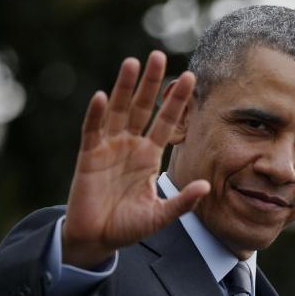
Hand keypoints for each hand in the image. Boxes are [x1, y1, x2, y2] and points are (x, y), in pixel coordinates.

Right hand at [61, 51, 209, 267]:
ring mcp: (108, 148)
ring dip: (124, 88)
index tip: (190, 77)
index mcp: (149, 155)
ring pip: (118, 111)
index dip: (176, 101)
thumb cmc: (127, 226)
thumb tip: (206, 186)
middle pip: (142, 107)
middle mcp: (130, 145)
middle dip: (150, 83)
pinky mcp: (88, 156)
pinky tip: (103, 96)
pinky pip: (92, 131)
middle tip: (159, 55)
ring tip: (132, 63)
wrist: (96, 239)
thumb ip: (182, 203)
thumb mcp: (159, 215)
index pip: (166, 121)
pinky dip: (96, 114)